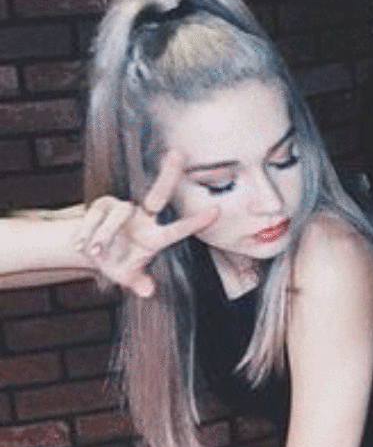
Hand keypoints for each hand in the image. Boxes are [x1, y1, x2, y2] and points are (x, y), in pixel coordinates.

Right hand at [71, 150, 217, 297]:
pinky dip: (87, 232)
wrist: (89, 251)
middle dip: (169, 173)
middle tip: (177, 153)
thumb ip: (137, 282)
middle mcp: (143, 218)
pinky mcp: (103, 204)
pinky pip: (95, 217)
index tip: (217, 211)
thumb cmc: (116, 263)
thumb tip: (147, 292)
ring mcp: (124, 208)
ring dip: (104, 234)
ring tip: (94, 250)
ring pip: (117, 216)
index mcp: (155, 237)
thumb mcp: (125, 276)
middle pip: (159, 193)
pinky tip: (81, 244)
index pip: (179, 229)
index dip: (196, 222)